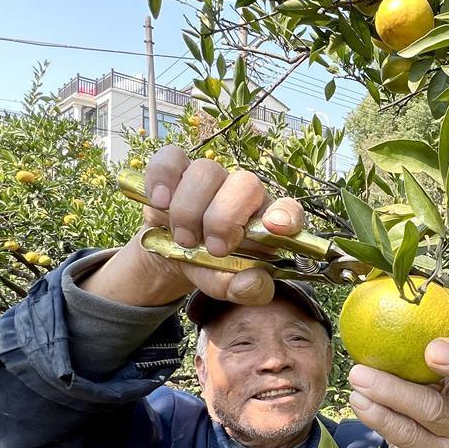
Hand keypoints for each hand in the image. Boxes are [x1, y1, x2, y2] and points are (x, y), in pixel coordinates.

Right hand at [84, 145, 306, 306]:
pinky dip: (162, 178)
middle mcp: (243, 192)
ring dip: (189, 209)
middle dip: (224, 219)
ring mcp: (211, 177)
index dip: (286, 214)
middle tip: (213, 249)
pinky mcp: (177, 170)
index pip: (289, 209)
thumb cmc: (211, 266)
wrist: (173, 254)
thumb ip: (246, 290)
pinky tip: (159, 202)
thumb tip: (253, 282)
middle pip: (244, 183)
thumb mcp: (228, 285)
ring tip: (184, 239)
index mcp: (266, 221)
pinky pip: (170, 158)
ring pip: (206, 171)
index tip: (276, 227)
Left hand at [347, 333, 448, 447]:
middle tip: (430, 349)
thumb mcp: (428, 376)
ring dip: (392, 390)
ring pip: (431, 409)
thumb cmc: (423, 404)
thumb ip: (421, 343)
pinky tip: (358, 400)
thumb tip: (394, 292)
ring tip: (359, 374)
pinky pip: (405, 434)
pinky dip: (379, 415)